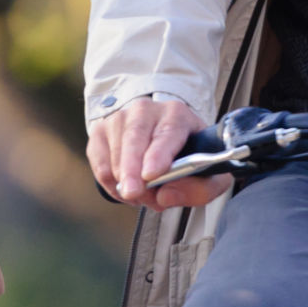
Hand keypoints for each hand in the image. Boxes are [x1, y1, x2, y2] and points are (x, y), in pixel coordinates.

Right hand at [86, 97, 231, 209]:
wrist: (161, 139)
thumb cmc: (187, 157)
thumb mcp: (208, 175)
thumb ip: (199, 190)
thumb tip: (165, 197)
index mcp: (177, 115)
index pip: (168, 131)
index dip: (159, 153)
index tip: (151, 174)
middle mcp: (147, 110)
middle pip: (135, 137)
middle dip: (133, 169)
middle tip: (133, 193)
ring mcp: (120, 117)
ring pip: (116, 150)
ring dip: (125, 181)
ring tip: (142, 196)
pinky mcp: (101, 130)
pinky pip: (99, 160)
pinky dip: (110, 182)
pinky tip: (125, 188)